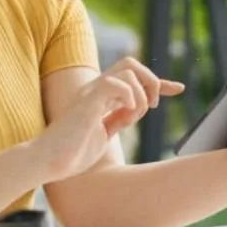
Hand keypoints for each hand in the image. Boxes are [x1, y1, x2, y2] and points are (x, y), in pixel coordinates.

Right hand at [31, 57, 184, 181]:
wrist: (48, 163)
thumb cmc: (71, 153)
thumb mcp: (103, 135)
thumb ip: (117, 119)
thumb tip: (135, 110)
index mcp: (101, 96)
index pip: (133, 78)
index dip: (158, 82)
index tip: (178, 88)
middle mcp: (96, 89)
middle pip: (131, 64)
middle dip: (151, 81)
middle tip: (153, 106)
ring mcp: (90, 93)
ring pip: (128, 70)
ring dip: (141, 94)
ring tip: (134, 117)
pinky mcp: (87, 102)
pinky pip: (115, 83)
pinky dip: (129, 96)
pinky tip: (127, 114)